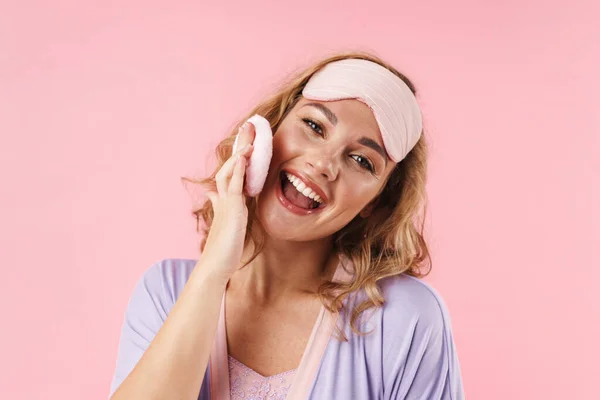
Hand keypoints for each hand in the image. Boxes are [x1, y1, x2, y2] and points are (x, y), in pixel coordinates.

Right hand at [199, 121, 255, 280]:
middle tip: (248, 129)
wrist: (214, 267)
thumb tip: (212, 194)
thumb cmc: (223, 250)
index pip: (231, 174)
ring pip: (229, 173)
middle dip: (239, 148)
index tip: (246, 144)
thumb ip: (221, 207)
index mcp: (226, 202)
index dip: (238, 158)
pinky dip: (237, 170)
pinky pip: (234, 186)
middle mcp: (224, 200)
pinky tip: (243, 158)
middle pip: (229, 167)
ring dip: (239, 154)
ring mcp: (226, 205)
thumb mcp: (225, 224)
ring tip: (249, 138)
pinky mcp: (231, 211)